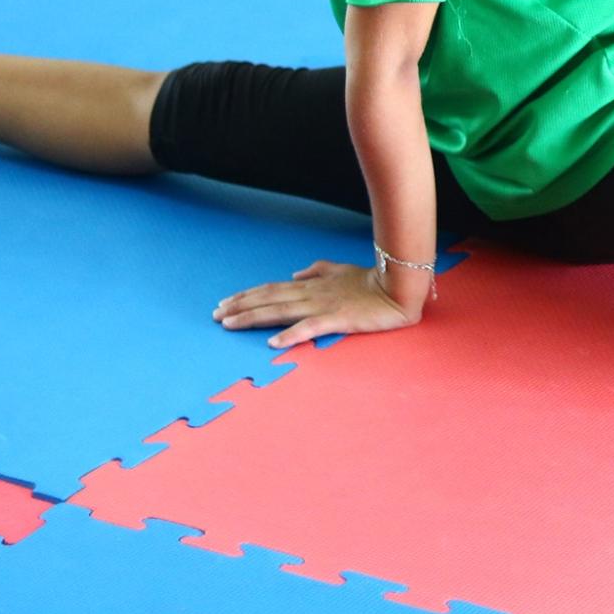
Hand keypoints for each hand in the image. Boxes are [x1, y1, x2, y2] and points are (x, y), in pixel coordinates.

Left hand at [213, 260, 417, 348]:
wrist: (398, 288)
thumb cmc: (372, 281)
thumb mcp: (341, 270)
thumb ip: (318, 270)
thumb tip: (296, 273)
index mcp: (312, 285)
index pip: (272, 289)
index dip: (247, 295)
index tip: (225, 302)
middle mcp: (311, 294)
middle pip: (268, 299)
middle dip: (240, 306)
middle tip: (215, 315)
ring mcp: (323, 306)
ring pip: (280, 312)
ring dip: (252, 317)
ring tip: (229, 324)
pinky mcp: (337, 320)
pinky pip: (309, 328)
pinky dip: (290, 335)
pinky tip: (273, 343)